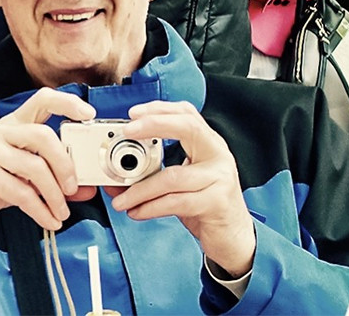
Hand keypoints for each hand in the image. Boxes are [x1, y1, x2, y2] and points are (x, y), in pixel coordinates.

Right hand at [0, 88, 95, 233]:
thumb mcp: (26, 175)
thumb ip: (55, 176)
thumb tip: (87, 188)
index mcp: (16, 124)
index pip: (42, 100)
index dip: (67, 103)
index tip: (88, 115)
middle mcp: (3, 131)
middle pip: (43, 135)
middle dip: (65, 164)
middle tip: (73, 187)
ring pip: (35, 167)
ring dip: (55, 196)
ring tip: (62, 212)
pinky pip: (21, 192)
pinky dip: (41, 210)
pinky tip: (48, 220)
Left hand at [108, 101, 255, 277]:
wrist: (234, 238)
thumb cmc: (205, 206)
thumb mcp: (181, 184)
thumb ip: (151, 176)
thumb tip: (114, 181)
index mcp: (209, 145)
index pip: (187, 114)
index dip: (160, 109)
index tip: (133, 113)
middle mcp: (218, 156)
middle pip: (187, 128)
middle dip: (153, 125)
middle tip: (126, 132)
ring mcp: (221, 178)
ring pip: (172, 176)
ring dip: (139, 189)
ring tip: (120, 199)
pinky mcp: (217, 203)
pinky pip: (177, 201)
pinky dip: (151, 207)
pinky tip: (137, 211)